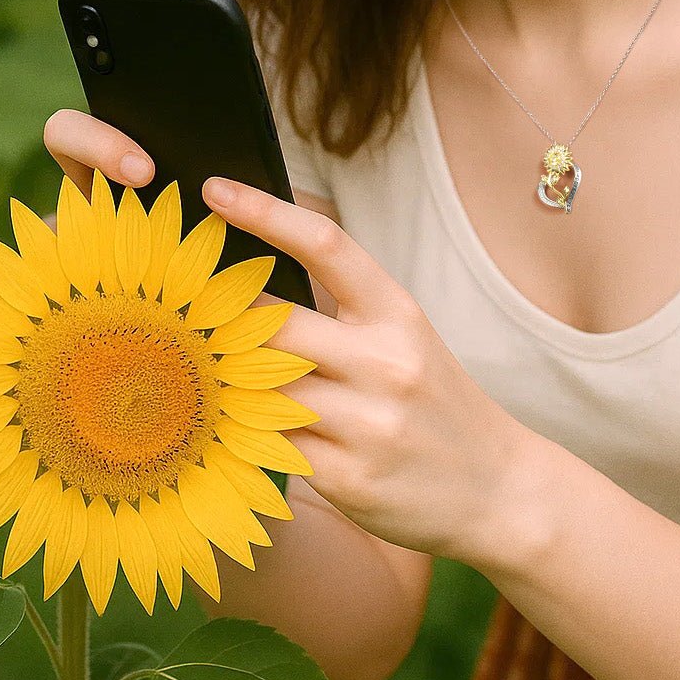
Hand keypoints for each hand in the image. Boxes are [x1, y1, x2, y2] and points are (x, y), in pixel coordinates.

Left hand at [201, 175, 524, 562]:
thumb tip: (251, 279)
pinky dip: (246, 437)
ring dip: (227, 384)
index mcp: (398, 313)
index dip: (264, 212)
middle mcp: (386, 361)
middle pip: (274, 322)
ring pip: (262, 389)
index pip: (325, 246)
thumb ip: (340, 310)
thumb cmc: (436, 402)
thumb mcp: (404, 338)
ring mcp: (369, 423)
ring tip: (199, 377)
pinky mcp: (349, 479)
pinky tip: (234, 434)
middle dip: (222, 318)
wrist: (498, 489)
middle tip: (181, 310)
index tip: (216, 190)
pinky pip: (270, 448)